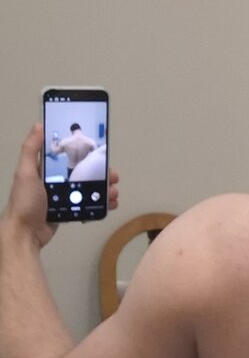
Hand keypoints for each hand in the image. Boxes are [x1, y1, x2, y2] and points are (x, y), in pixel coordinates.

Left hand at [2, 124, 119, 247]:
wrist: (26, 233)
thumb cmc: (25, 201)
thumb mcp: (25, 172)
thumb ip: (31, 149)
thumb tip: (39, 124)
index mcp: (47, 170)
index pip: (69, 157)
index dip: (85, 154)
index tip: (99, 151)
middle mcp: (56, 182)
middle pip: (83, 174)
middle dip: (100, 174)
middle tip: (113, 176)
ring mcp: (64, 198)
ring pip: (89, 190)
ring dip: (104, 190)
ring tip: (114, 192)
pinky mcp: (70, 212)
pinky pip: (88, 205)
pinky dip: (100, 204)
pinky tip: (110, 204)